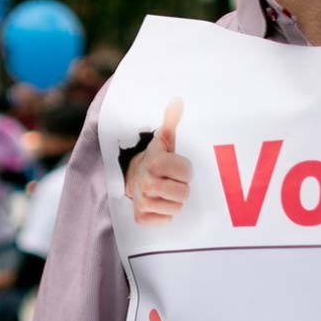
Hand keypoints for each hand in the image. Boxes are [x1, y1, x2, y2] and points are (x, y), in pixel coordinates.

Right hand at [125, 97, 189, 224]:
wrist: (132, 178)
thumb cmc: (156, 159)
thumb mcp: (165, 140)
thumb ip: (172, 121)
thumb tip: (178, 100)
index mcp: (154, 162)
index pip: (187, 173)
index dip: (185, 170)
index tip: (175, 167)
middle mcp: (145, 183)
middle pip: (183, 194)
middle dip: (181, 187)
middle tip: (171, 180)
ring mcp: (142, 202)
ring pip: (176, 208)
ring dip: (174, 201)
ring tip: (166, 191)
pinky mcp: (140, 218)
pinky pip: (166, 220)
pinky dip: (165, 214)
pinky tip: (158, 203)